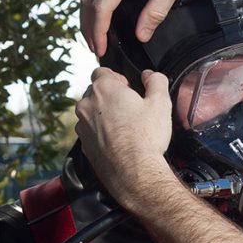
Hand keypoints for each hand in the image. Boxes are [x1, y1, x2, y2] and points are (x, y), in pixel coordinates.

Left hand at [74, 68, 174, 208]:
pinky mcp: (83, 143)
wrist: (134, 171)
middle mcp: (87, 104)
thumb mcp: (161, 103)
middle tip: (132, 110)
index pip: (102, 71)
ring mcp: (82, 125)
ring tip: (127, 128)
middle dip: (111, 97)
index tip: (130, 90)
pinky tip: (119, 141)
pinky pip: (91, 131)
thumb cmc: (146, 137)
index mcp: (104, 89)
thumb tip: (150, 75)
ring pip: (92, 112)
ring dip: (105, 115)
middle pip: (96, 92)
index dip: (118, 78)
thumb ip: (156, 81)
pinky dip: (102, 133)